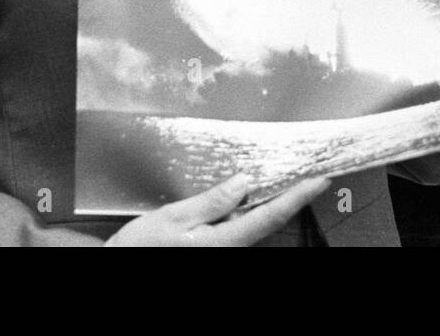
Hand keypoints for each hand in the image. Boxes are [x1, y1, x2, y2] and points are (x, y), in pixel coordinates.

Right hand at [104, 173, 329, 245]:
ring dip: (265, 202)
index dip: (298, 196)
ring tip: (278, 176)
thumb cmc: (140, 249)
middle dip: (286, 195)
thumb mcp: (173, 218)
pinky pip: (238, 229)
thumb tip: (244, 183)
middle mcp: (230, 252)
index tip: (321, 180)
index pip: (270, 216)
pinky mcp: (215, 252)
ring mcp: (223, 254)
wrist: (118, 269)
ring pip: (252, 224)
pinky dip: (247, 211)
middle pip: (266, 220)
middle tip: (307, 170)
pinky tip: (244, 196)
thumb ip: (212, 202)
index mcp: (223, 243)